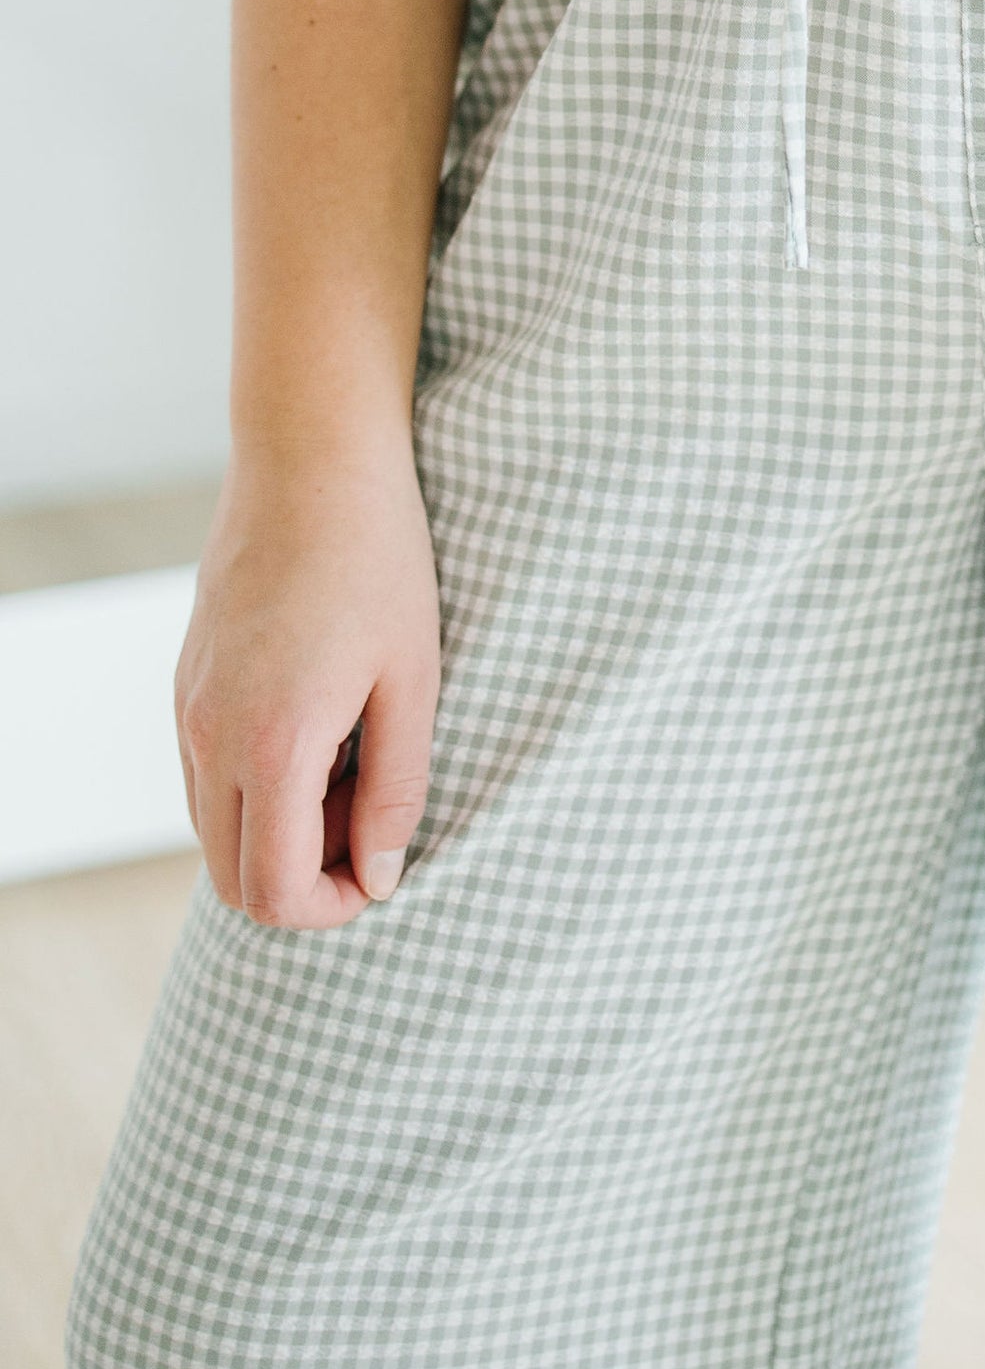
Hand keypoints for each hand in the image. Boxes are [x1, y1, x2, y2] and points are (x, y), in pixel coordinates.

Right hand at [175, 439, 441, 929]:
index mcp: (271, 742)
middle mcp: (208, 735)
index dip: (331, 907)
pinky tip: (320, 728)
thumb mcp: (415, 680)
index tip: (382, 872)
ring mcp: (187, 708)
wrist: (313, 460)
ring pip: (213, 830)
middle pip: (230, 879)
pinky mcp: (186, 682)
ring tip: (352, 764)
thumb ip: (396, 790)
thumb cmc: (380, 562)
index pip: (272, 890)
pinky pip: (207, 775)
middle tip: (368, 819)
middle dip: (302, 879)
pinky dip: (257, 787)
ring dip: (279, 832)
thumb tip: (378, 877)